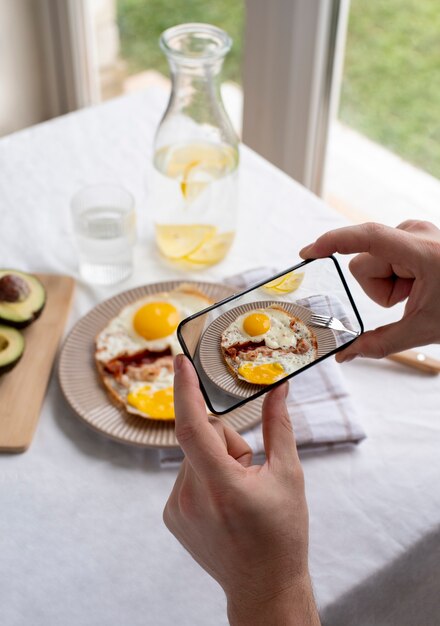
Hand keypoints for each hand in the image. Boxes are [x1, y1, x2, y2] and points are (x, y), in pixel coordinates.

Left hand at [164, 355, 319, 625]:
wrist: (263, 586)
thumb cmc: (282, 534)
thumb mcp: (289, 476)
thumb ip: (278, 426)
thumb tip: (279, 388)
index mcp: (221, 485)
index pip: (193, 427)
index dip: (185, 390)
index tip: (181, 361)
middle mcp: (190, 496)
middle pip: (202, 437)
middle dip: (226, 441)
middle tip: (249, 470)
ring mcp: (176, 507)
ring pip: (194, 455)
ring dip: (215, 460)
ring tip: (238, 492)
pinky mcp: (171, 515)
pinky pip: (186, 474)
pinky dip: (204, 475)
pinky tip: (224, 503)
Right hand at [300, 220, 439, 360]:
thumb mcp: (423, 329)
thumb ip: (379, 344)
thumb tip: (344, 356)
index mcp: (422, 252)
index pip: (367, 237)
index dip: (333, 242)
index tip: (308, 252)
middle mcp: (416, 232)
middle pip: (364, 261)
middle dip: (378, 287)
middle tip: (408, 298)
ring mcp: (415, 230)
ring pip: (373, 260)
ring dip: (388, 282)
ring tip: (418, 289)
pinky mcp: (413, 233)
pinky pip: (384, 255)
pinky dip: (395, 274)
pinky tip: (417, 281)